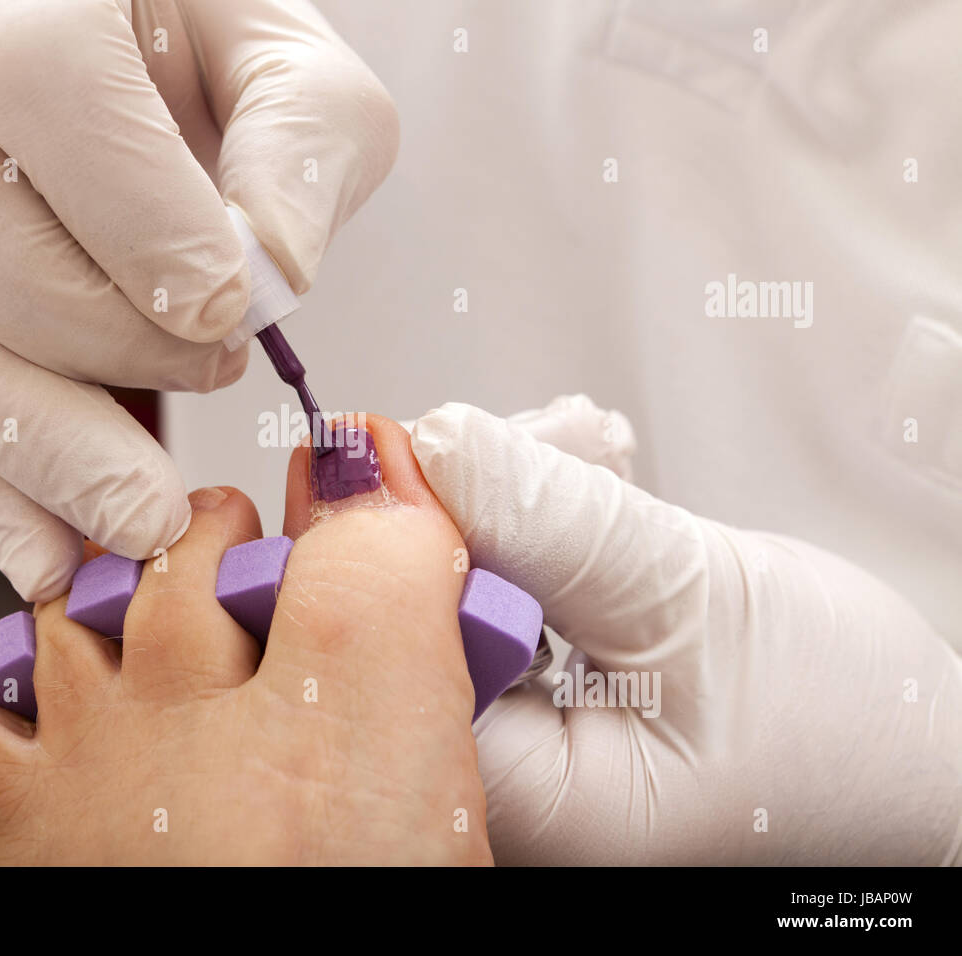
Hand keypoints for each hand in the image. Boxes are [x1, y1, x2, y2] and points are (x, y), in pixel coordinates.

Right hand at [0, 0, 397, 599]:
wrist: (5, 24)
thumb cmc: (150, 27)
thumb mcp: (263, 42)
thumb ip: (295, 138)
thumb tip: (276, 271)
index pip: (38, 82)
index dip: (136, 212)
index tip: (227, 306)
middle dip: (93, 334)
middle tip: (209, 371)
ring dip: (38, 445)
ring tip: (143, 517)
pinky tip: (52, 545)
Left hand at [411, 400, 961, 863]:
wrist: (920, 752)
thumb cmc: (854, 731)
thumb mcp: (701, 604)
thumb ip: (559, 528)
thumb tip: (439, 449)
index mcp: (535, 814)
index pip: (398, 670)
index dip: (401, 548)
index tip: (427, 453)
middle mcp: (509, 794)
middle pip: (416, 627)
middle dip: (466, 510)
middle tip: (530, 440)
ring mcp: (524, 751)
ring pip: (460, 600)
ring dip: (509, 509)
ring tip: (576, 449)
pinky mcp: (544, 706)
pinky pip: (502, 605)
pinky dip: (535, 537)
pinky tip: (573, 483)